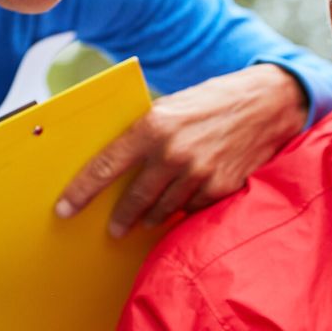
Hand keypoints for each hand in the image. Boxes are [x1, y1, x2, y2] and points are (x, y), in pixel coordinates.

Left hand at [54, 64, 308, 236]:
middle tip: (113, 228)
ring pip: (162, 210)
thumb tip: (119, 162)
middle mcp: (173, 153)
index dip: (81, 192)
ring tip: (145, 218)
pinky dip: (183, 209)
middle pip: (134, 200)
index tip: (65, 209)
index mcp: (153, 127)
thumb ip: (146, 134)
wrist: (266, 105)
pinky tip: (182, 203)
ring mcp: (198, 174)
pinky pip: (191, 210)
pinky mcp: (220, 189)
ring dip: (151, 217)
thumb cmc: (214, 102)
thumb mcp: (173, 107)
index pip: (105, 167)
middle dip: (120, 218)